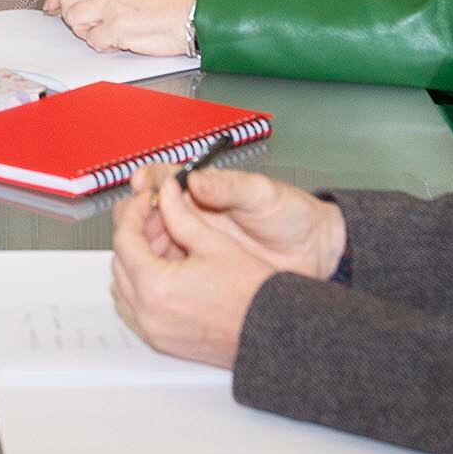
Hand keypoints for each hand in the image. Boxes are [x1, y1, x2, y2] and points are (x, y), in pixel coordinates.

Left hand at [45, 0, 197, 55]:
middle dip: (70, 12)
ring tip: (100, 32)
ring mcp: (112, 7)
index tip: (57, 2)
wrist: (195, 11)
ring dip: (84, 29)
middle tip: (85, 21)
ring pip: (74, 18)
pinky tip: (115, 42)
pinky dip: (101, 45)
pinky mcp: (119, 30)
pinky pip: (93, 40)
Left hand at [109, 180, 278, 366]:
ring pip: (124, 287)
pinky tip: (167, 270)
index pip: (125, 240)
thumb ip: (182, 215)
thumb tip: (167, 192)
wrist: (274, 333)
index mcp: (156, 287)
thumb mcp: (216, 242)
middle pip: (120, 263)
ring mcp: (154, 331)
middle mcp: (148, 313)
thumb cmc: (253, 295)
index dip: (133, 213)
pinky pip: (136, 309)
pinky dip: (142, 287)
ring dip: (137, 261)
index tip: (146, 201)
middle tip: (158, 217)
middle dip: (135, 236)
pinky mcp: (163, 341)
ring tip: (166, 243)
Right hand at [121, 165, 346, 276]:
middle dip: (138, 214)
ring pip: (154, 241)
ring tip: (143, 249)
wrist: (315, 253)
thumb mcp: (262, 195)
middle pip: (150, 211)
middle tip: (137, 222)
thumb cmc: (292, 216)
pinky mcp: (201, 270)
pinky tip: (156, 274)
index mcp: (206, 189)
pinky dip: (159, 270)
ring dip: (144, 243)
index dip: (149, 180)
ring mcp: (195, 244)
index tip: (141, 185)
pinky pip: (170, 269)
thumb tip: (194, 180)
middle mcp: (194, 215)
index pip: (165, 179)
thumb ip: (229, 187)